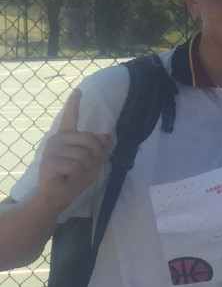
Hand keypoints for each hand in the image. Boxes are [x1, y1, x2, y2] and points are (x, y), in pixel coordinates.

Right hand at [37, 90, 112, 211]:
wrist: (57, 196)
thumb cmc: (75, 178)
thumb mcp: (92, 162)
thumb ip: (99, 149)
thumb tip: (106, 135)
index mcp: (67, 137)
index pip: (71, 117)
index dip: (74, 103)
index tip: (79, 90)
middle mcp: (57, 139)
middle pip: (90, 140)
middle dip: (95, 156)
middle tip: (85, 168)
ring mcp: (52, 150)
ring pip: (84, 154)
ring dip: (86, 167)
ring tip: (74, 173)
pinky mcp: (49, 162)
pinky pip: (75, 165)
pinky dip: (77, 174)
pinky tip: (67, 177)